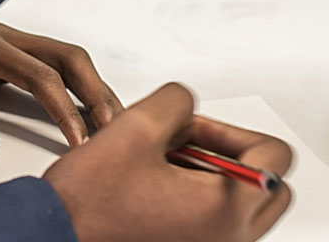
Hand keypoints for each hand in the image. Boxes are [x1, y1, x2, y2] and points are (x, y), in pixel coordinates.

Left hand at [0, 19, 122, 163]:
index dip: (64, 109)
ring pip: (66, 57)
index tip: (79, 141)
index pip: (39, 74)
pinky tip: (88, 109)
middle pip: (67, 56)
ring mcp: (10, 40)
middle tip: (115, 131)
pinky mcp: (11, 51)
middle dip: (96, 92)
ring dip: (93, 87)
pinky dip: (79, 84)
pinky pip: (55, 63)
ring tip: (113, 123)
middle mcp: (4, 36)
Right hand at [44, 83, 292, 241]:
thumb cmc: (90, 202)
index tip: (195, 128)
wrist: (55, 236)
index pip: (274, 156)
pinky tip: (153, 186)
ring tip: (161, 162)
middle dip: (232, 155)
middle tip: (190, 143)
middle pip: (269, 186)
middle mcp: (228, 238)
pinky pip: (214, 224)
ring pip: (240, 205)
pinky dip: (194, 199)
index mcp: (227, 209)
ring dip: (210, 175)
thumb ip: (176, 101)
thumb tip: (187, 105)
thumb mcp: (135, 126)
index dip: (231, 130)